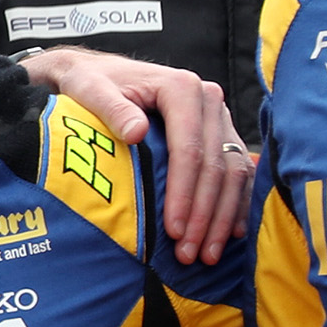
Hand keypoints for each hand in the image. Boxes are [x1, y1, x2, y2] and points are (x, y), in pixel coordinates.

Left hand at [16, 45, 250, 264]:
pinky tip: (228, 233)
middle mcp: (209, 100)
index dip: (183, 192)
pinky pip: (237, 171)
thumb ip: (111, 107)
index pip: (189, 150)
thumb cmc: (89, 82)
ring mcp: (218, 118)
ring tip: (206, 253)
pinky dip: (233, 204)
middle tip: (190, 252)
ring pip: (232, 172)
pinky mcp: (220, 132)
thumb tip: (136, 132)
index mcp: (182, 88)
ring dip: (221, 216)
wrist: (98, 73)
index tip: (174, 228)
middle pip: (215, 165)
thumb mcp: (89, 88)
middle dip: (204, 214)